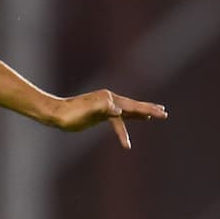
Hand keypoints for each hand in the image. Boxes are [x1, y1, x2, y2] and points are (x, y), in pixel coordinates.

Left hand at [50, 90, 167, 147]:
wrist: (54, 114)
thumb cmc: (69, 115)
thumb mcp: (86, 113)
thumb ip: (101, 109)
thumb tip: (118, 110)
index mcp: (108, 99)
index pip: (131, 107)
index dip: (145, 112)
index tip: (157, 116)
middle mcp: (108, 99)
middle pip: (133, 105)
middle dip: (149, 109)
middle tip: (165, 113)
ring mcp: (104, 105)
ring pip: (127, 108)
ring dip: (141, 111)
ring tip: (155, 113)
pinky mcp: (99, 112)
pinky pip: (118, 116)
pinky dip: (127, 118)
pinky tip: (134, 119)